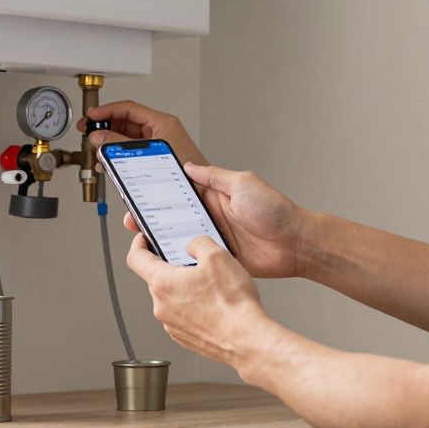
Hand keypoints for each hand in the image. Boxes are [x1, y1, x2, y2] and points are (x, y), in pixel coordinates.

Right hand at [76, 100, 208, 166]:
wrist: (201, 196)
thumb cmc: (186, 174)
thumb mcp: (145, 153)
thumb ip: (119, 143)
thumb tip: (100, 137)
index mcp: (162, 123)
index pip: (129, 109)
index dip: (107, 110)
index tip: (92, 116)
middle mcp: (160, 132)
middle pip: (126, 123)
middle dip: (105, 128)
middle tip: (89, 132)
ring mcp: (157, 146)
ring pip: (126, 140)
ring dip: (109, 144)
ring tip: (96, 150)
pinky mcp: (155, 160)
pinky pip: (131, 153)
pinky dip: (117, 157)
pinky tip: (107, 163)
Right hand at [126, 162, 302, 278]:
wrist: (296, 244)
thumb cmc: (275, 210)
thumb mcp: (243, 183)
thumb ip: (214, 176)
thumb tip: (189, 166)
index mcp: (213, 196)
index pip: (179, 191)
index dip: (158, 192)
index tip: (138, 191)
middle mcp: (210, 216)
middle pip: (173, 217)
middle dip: (151, 217)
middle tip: (132, 219)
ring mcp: (213, 239)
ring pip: (179, 239)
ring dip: (162, 240)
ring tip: (143, 240)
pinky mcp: (218, 259)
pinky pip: (194, 259)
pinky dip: (180, 260)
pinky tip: (166, 261)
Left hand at [127, 233, 268, 366]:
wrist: (247, 340)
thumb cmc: (232, 303)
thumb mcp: (218, 256)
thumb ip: (199, 243)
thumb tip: (193, 245)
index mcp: (163, 283)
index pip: (136, 259)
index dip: (139, 244)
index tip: (144, 239)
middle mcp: (161, 306)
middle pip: (157, 278)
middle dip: (173, 268)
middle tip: (195, 263)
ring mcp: (171, 325)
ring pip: (171, 298)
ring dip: (185, 289)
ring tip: (211, 287)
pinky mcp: (184, 337)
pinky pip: (182, 315)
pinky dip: (193, 307)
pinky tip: (214, 305)